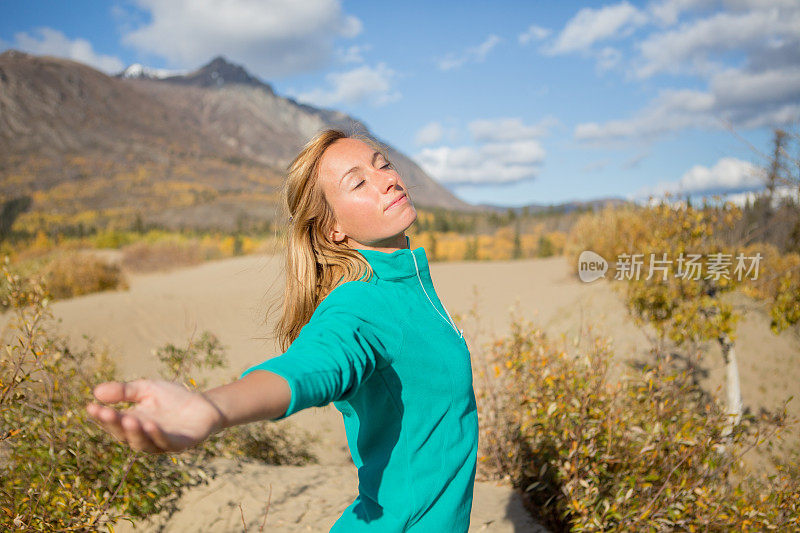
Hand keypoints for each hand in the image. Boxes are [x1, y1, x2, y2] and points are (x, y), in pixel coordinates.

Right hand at [86, 379, 223, 453]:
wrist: (204, 404)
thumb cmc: (173, 398)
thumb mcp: (146, 389)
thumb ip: (124, 391)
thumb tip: (96, 392)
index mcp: (132, 423)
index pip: (113, 422)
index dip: (101, 416)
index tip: (90, 406)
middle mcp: (143, 436)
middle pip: (124, 435)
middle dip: (114, 424)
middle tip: (105, 412)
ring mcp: (161, 442)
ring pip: (142, 443)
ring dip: (135, 432)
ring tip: (128, 420)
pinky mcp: (180, 444)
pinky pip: (166, 443)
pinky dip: (157, 435)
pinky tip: (150, 425)